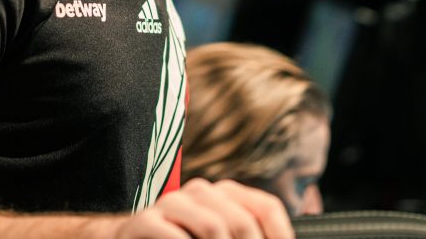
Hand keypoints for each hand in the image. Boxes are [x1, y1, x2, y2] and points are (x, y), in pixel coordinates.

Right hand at [114, 179, 293, 238]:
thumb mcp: (216, 238)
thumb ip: (243, 236)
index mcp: (224, 193)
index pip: (266, 207)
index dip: (280, 236)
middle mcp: (201, 192)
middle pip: (243, 222)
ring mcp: (172, 203)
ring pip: (214, 227)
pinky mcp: (145, 221)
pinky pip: (175, 237)